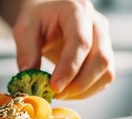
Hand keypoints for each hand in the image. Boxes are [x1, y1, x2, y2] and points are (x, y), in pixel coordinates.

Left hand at [0, 0, 114, 98]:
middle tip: (56, 94)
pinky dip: (88, 91)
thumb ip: (26, 51)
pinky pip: (104, 78)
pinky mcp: (105, 56)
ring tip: (61, 94)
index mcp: (77, 11)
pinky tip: (69, 92)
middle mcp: (97, 24)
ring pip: (106, 71)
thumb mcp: (25, 29)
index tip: (55, 87)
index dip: (69, 67)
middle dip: (79, 83)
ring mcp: (105, 40)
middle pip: (100, 58)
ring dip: (85, 90)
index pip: (81, 42)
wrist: (48, 17)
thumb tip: (29, 76)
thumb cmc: (38, 20)